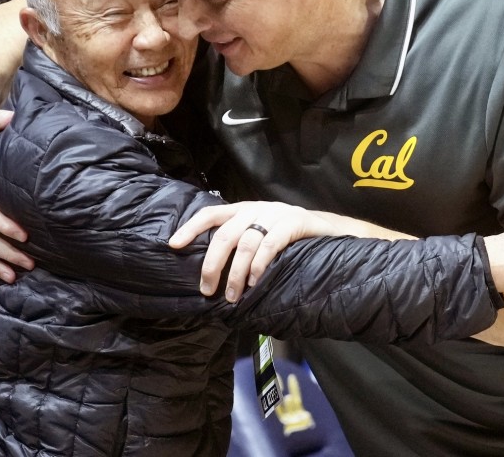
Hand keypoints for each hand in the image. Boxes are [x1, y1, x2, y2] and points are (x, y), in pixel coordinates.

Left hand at [169, 201, 340, 302]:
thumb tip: (212, 272)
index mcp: (243, 210)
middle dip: (212, 264)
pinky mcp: (294, 222)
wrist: (330, 230)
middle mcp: (256, 208)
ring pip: (246, 242)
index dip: (191, 228)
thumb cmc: (289, 238)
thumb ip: (240, 244)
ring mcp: (275, 214)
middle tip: (207, 289)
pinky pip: (270, 243)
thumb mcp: (260, 234)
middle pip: (225, 234)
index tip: (173, 245)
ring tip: (232, 295)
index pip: (210, 214)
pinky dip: (259, 264)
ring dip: (236, 272)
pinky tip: (255, 281)